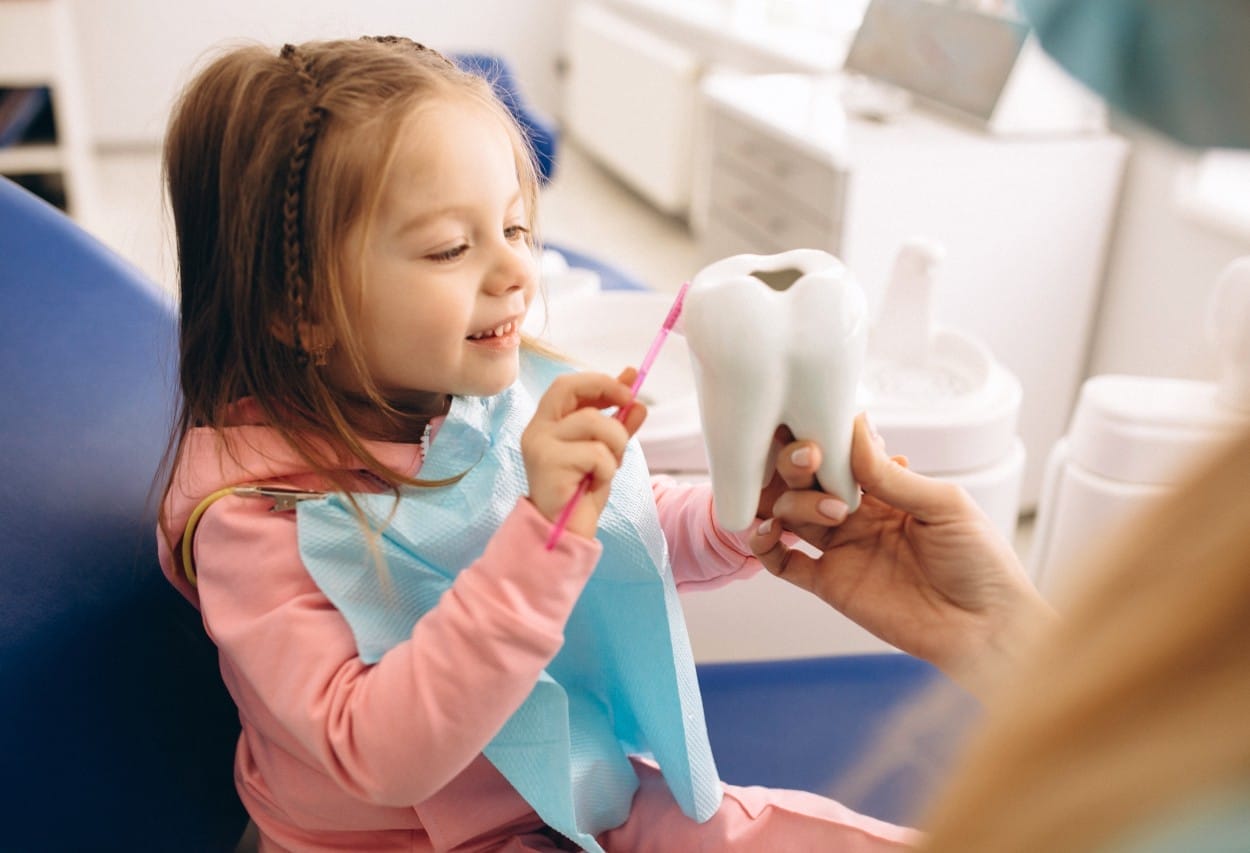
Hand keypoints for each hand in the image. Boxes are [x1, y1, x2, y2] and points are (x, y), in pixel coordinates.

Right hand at [521, 368, 647, 541]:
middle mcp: (538, 429)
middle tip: (631, 402)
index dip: (599, 381)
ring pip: (594, 422)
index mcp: (547, 423)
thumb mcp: (605, 451)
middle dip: (606, 389)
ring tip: (609, 466)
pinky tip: (596, 482)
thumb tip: (636, 395)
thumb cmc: (581, 492)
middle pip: (570, 387)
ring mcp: (541, 445)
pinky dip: (608, 468)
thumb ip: (617, 421)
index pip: (568, 385)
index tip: (628, 388)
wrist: (564, 532)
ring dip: (616, 444)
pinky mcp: (549, 463)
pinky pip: (597, 453)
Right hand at [749, 414, 1053, 697]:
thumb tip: (852, 424)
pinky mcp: (830, 584)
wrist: (987, 628)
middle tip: (809, 458)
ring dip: (790, 501)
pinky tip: (767, 532)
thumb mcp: (944, 505)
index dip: (823, 438)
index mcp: (885, 488)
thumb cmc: (981, 562)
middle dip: (798, 464)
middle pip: (806, 479)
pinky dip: (764, 546)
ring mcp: (841, 549)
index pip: (840, 453)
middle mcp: (857, 514)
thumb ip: (890, 475)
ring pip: (789, 513)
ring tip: (827, 509)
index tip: (813, 422)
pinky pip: (783, 562)